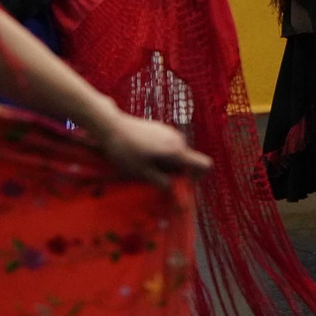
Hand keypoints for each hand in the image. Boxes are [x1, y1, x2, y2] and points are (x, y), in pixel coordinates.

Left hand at [95, 110, 211, 188]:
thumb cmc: (126, 151)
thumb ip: (161, 182)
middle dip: (176, 172)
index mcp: (176, 152)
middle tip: (154, 177)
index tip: (181, 184)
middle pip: (188, 161)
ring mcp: (170, 132)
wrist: (111, 125)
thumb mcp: (142, 173)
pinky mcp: (161, 128)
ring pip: (177, 153)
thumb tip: (175, 190)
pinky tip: (142, 153)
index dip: (198, 177)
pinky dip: (162, 153)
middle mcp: (178, 140)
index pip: (204, 164)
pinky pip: (169, 145)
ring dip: (167, 163)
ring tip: (145, 165)